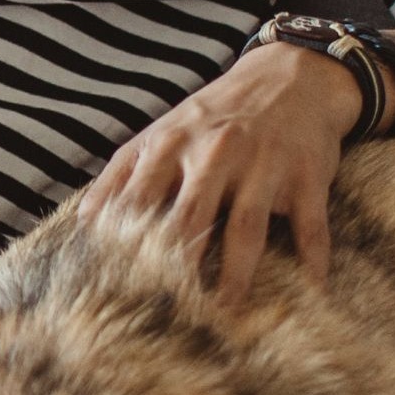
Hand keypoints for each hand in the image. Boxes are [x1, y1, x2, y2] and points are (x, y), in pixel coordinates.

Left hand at [82, 42, 356, 304]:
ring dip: (234, 277)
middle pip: (189, 220)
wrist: (290, 77)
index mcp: (170, 145)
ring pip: (245, 229)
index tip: (118, 291)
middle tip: (167, 318)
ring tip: (224, 317)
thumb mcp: (162, 133)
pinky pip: (309, 228)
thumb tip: (83, 224)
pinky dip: (310, 264)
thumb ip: (122, 175)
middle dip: (177, 269)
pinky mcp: (307, 177)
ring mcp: (264, 165)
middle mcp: (216, 153)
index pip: (139, 203)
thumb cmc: (215, 116)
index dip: (128, 247)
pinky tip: (307, 294)